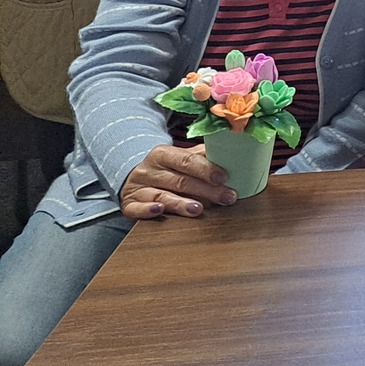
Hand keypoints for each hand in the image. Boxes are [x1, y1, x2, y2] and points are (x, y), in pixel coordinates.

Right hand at [119, 144, 236, 219]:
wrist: (132, 177)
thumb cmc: (166, 169)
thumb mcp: (180, 159)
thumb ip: (202, 158)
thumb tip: (234, 156)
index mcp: (163, 154)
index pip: (186, 160)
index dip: (206, 169)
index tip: (225, 177)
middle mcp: (149, 170)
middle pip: (180, 181)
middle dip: (206, 190)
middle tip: (227, 198)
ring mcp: (137, 187)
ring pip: (161, 195)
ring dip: (181, 203)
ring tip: (198, 209)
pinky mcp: (128, 204)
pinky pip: (136, 208)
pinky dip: (148, 210)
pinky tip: (160, 210)